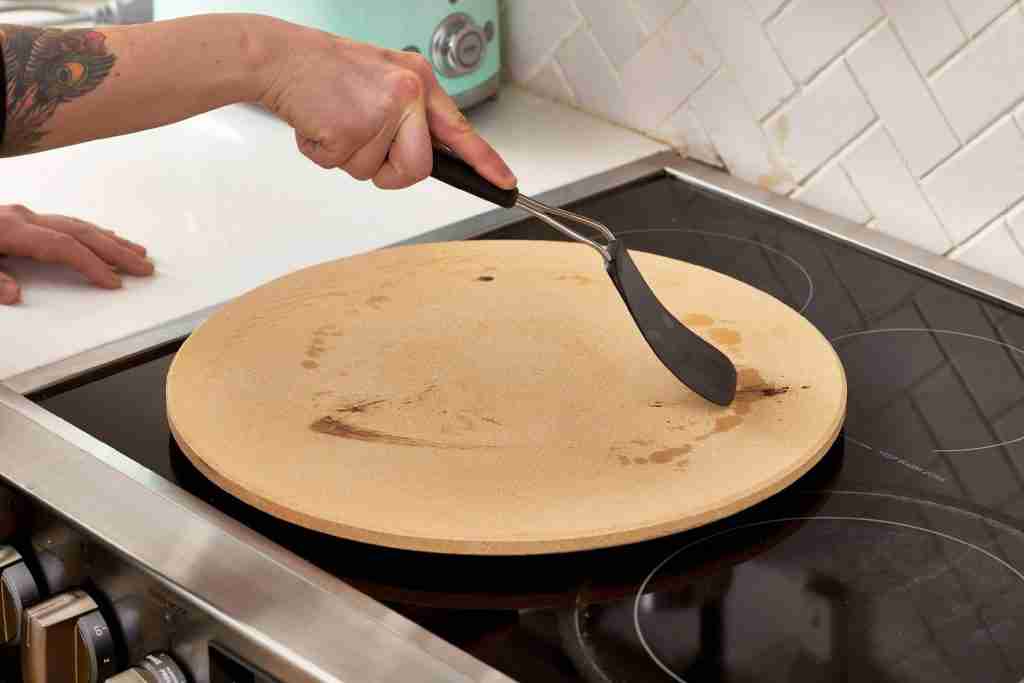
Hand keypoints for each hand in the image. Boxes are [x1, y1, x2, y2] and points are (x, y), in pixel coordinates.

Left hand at [0, 204, 152, 303]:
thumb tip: (14, 294)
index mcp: (9, 229)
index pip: (63, 246)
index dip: (91, 263)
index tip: (113, 282)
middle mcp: (21, 218)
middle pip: (79, 233)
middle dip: (116, 251)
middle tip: (144, 267)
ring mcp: (21, 216)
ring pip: (76, 225)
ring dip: (109, 240)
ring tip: (136, 252)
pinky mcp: (18, 219)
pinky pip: (65, 223)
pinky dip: (90, 232)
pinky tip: (103, 237)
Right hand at [258, 24, 516, 189]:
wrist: (280, 57)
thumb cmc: (328, 71)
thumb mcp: (384, 80)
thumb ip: (409, 115)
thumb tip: (427, 154)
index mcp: (418, 82)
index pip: (460, 131)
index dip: (485, 162)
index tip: (506, 184)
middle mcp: (406, 95)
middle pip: (416, 170)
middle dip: (388, 170)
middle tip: (364, 140)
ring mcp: (380, 112)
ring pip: (376, 174)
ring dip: (350, 158)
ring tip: (337, 121)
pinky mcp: (350, 129)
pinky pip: (343, 168)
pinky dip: (325, 154)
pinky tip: (321, 123)